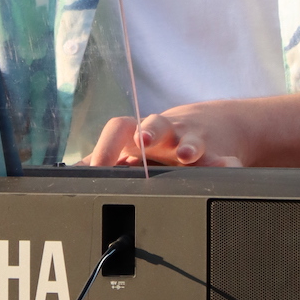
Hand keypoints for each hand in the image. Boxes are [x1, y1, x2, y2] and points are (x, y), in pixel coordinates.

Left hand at [84, 105, 246, 167]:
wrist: (209, 127)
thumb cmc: (163, 143)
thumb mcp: (135, 150)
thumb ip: (106, 163)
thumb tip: (71, 176)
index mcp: (138, 134)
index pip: (119, 130)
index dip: (107, 146)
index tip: (96, 168)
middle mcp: (163, 133)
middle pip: (152, 124)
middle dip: (148, 132)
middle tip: (142, 142)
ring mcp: (188, 140)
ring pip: (186, 136)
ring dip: (186, 145)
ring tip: (185, 155)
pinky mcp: (213, 152)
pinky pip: (221, 158)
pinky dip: (225, 164)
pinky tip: (228, 169)